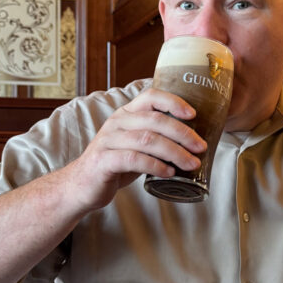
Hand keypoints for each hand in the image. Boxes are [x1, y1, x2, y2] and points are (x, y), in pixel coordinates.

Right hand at [62, 88, 206, 214]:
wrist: (81, 186)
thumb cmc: (115, 165)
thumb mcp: (135, 146)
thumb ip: (156, 138)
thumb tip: (192, 141)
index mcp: (126, 114)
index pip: (151, 96)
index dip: (174, 102)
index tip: (194, 115)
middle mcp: (116, 122)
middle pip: (155, 120)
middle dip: (183, 134)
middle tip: (200, 148)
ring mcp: (108, 140)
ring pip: (148, 140)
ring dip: (175, 152)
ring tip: (191, 164)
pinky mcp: (103, 160)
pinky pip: (134, 159)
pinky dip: (156, 166)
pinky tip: (169, 173)